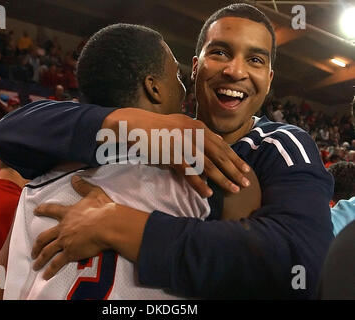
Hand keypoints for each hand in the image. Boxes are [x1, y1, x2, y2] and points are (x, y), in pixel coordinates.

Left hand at [31, 176, 114, 279]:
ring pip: (47, 251)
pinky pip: (57, 262)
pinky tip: (45, 275)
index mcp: (68, 213)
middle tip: (33, 250)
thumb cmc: (103, 209)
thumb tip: (75, 177)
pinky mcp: (70, 252)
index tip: (36, 210)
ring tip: (35, 265)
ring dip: (40, 258)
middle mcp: (63, 228)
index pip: (52, 210)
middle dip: (37, 244)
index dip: (43, 210)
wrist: (107, 224)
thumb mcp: (94, 193)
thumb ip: (83, 186)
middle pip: (44, 236)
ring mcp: (65, 241)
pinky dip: (50, 270)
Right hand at [104, 109, 250, 196]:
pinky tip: (208, 193)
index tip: (245, 169)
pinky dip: (199, 183)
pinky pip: (189, 172)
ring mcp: (183, 143)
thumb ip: (196, 134)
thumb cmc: (157, 129)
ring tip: (233, 189)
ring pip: (208, 164)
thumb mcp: (180, 126)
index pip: (221, 144)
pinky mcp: (172, 154)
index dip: (235, 157)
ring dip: (223, 179)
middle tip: (246, 182)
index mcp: (197, 126)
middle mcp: (193, 132)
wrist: (135, 126)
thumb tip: (214, 142)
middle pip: (219, 155)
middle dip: (234, 170)